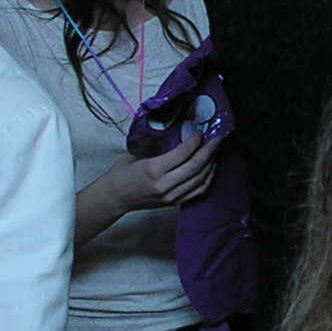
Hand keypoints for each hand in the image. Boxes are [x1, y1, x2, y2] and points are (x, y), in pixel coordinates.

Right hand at [96, 129, 219, 216]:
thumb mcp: (135, 152)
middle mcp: (164, 185)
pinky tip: (210, 168)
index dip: (195, 141)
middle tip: (217, 138)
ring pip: (200, 180)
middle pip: (195, 167)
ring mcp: (171, 197)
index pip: (182, 154)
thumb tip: (176, 127)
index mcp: (153, 170)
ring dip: (211, 164)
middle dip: (209, 151)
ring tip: (215, 151)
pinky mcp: (174, 203)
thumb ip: (155, 143)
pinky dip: (208, 179)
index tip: (201, 131)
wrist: (114, 197)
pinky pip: (198, 191)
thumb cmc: (122, 173)